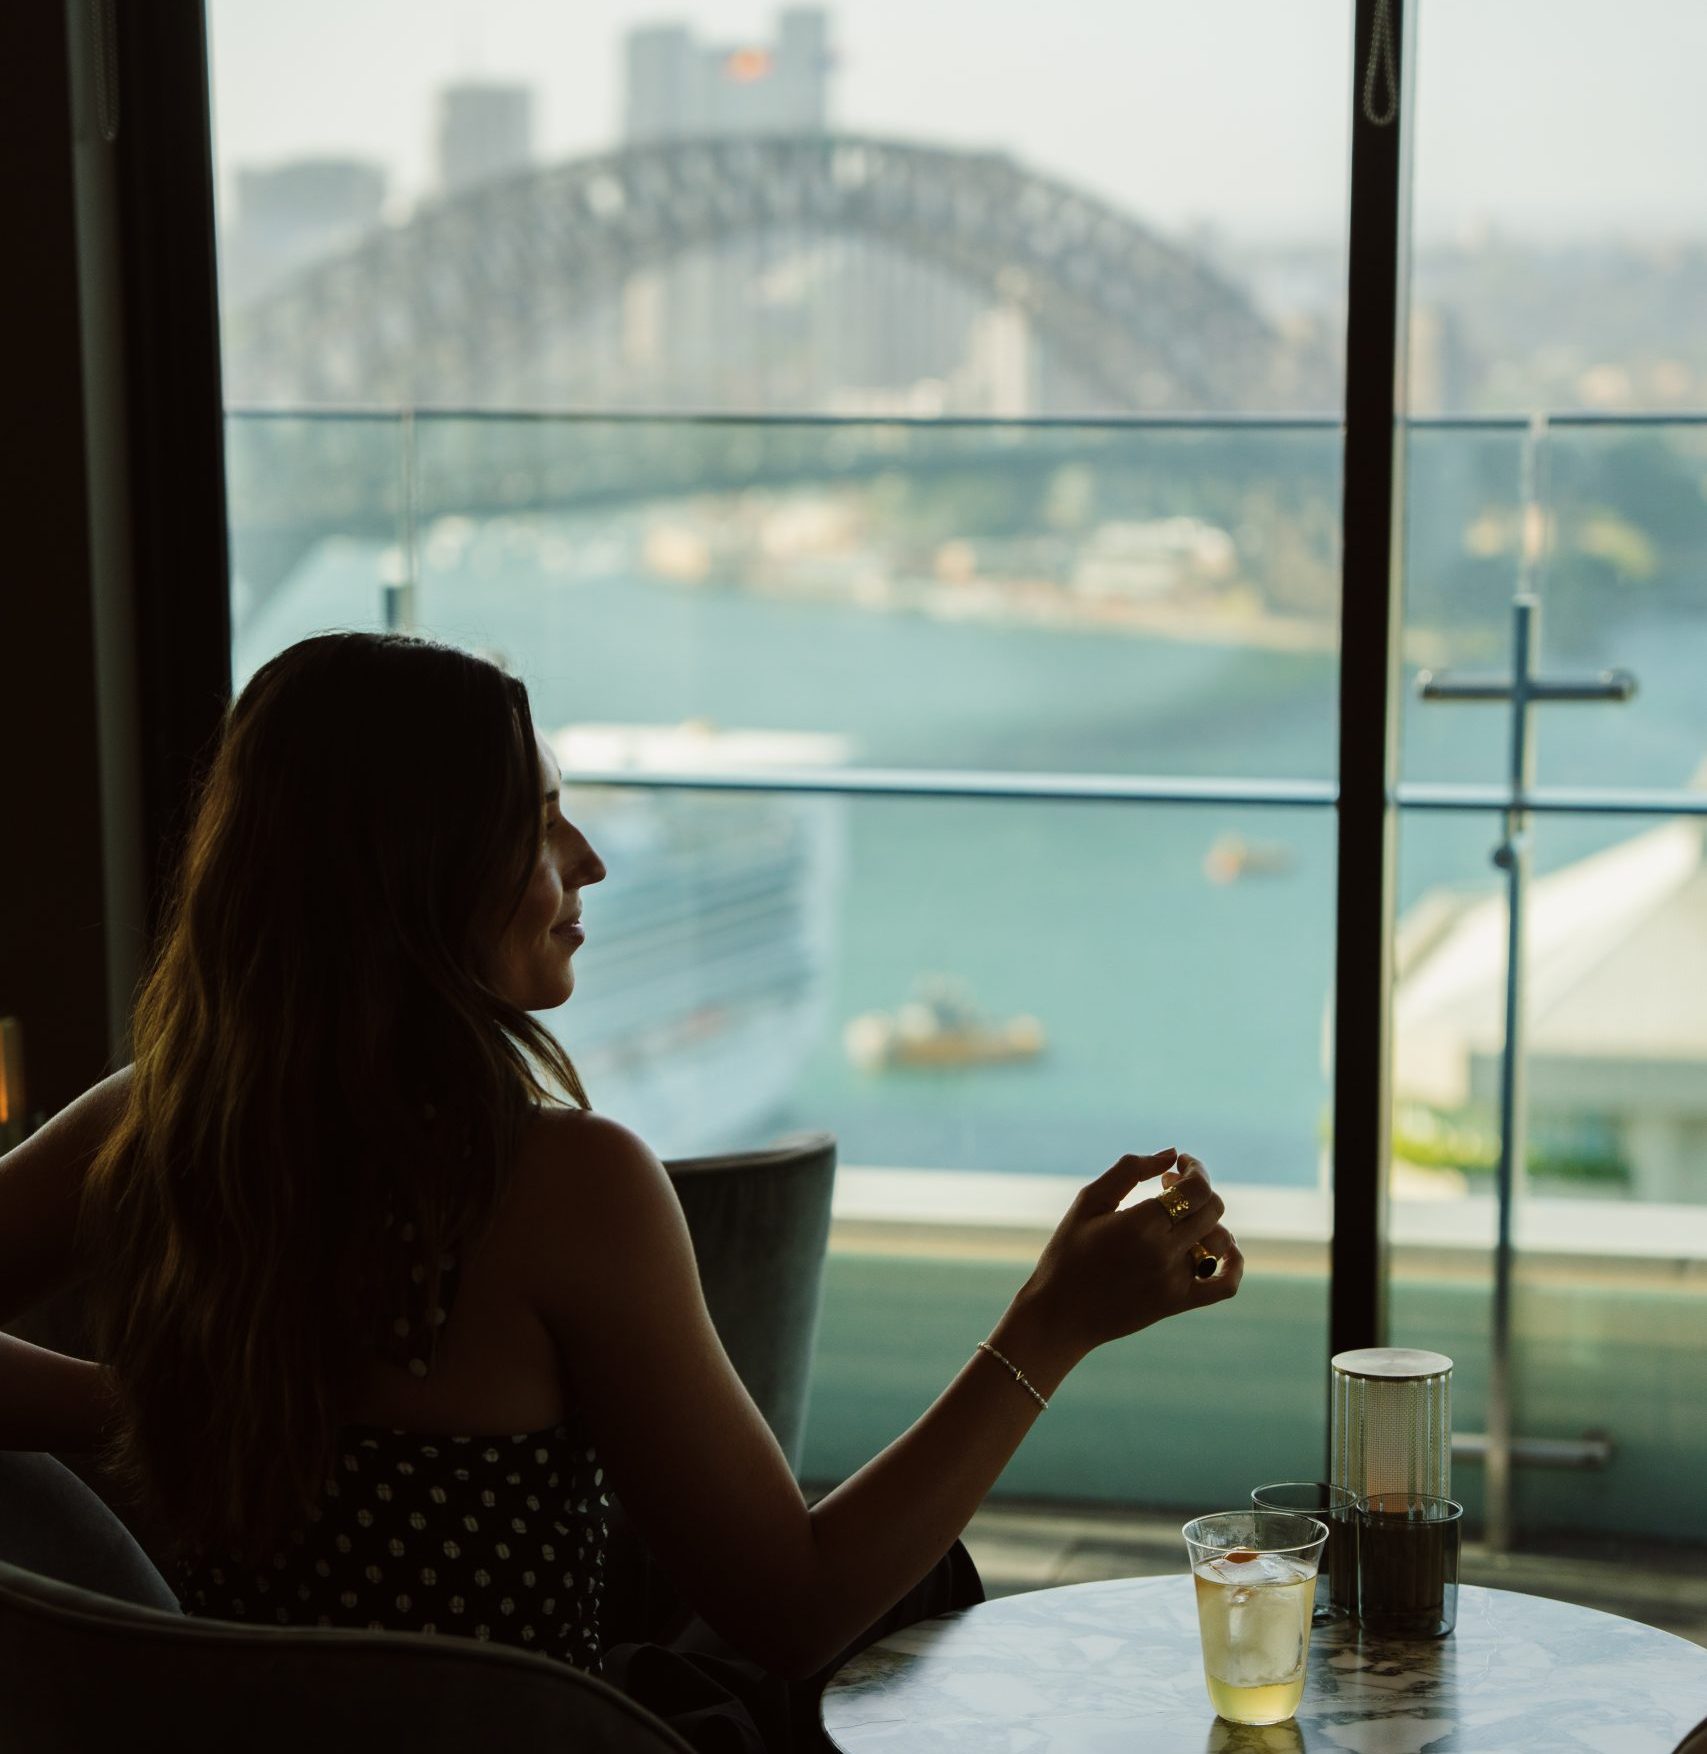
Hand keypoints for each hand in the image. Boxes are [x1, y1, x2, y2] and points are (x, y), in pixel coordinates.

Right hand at [1015, 1149, 1243, 1362]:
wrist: (1059, 1314)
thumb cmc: (1067, 1252)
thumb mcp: (1088, 1202)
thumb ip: (1129, 1170)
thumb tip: (1172, 1155)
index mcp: (1140, 1224)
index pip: (1195, 1189)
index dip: (1195, 1169)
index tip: (1180, 1164)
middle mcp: (1163, 1253)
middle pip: (1211, 1209)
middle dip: (1197, 1189)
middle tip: (1169, 1187)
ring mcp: (1175, 1281)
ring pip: (1221, 1240)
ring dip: (1208, 1220)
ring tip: (1181, 1218)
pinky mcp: (1178, 1303)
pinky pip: (1225, 1285)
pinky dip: (1234, 1264)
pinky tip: (1224, 1249)